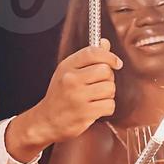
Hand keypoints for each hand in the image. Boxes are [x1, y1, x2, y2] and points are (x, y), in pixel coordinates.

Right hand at [13, 42, 120, 156]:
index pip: (93, 52)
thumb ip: (88, 58)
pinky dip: (107, 108)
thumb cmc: (60, 94)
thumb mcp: (69, 72)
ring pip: (110, 88)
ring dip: (108, 95)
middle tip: (99, 85)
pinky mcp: (85, 113)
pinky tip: (95, 109)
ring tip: (95, 98)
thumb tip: (105, 43)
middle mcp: (71, 79)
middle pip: (105, 70)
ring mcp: (78, 97)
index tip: (116, 63)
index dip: (109, 56)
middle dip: (108, 79)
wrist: (47, 120)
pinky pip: (110, 105)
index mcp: (67, 66)